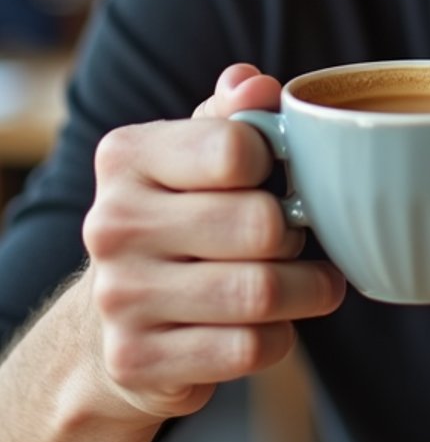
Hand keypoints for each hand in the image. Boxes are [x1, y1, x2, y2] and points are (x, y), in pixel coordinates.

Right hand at [82, 62, 345, 422]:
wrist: (109, 327)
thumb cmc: (175, 221)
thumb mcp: (192, 156)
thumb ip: (231, 115)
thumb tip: (257, 83)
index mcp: (127, 157)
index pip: (236, 148)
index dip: (277, 163)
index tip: (278, 176)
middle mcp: (114, 222)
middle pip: (260, 224)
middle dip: (298, 234)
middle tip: (300, 237)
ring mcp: (122, 296)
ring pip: (261, 291)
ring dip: (306, 289)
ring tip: (309, 282)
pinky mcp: (139, 358)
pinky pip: (249, 348)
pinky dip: (279, 337)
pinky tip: (269, 324)